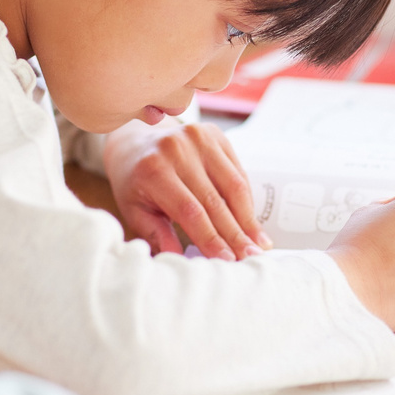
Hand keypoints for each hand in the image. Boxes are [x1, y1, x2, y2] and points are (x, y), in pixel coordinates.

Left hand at [102, 120, 272, 260]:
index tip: (228, 261)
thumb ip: (155, 233)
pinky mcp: (214, 134)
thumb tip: (177, 257)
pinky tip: (252, 222)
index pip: (191, 211)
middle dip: (236, 234)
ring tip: (260, 245)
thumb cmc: (135, 183)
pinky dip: (247, 199)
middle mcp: (176, 149)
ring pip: (233, 186)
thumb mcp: (134, 210)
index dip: (212, 238)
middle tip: (251, 258)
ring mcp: (197, 137)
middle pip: (215, 201)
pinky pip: (238, 172)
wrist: (135, 143)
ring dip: (248, 219)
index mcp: (153, 170)